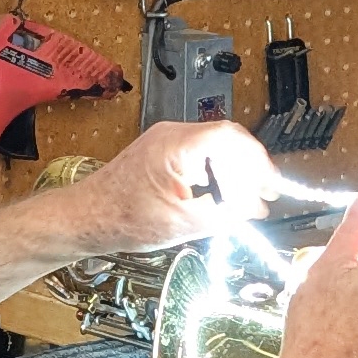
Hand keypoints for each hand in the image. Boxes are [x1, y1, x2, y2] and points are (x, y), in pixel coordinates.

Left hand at [61, 121, 284, 252]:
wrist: (86, 219)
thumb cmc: (123, 219)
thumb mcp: (183, 223)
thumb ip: (225, 214)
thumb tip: (255, 209)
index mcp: (177, 145)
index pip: (231, 137)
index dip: (258, 160)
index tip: (270, 184)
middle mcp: (172, 135)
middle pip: (226, 141)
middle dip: (249, 169)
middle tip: (263, 197)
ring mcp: (166, 141)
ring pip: (214, 148)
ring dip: (234, 173)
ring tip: (245, 202)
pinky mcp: (161, 152)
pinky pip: (199, 155)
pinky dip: (215, 174)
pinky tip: (221, 197)